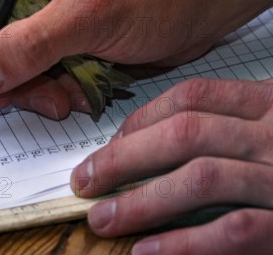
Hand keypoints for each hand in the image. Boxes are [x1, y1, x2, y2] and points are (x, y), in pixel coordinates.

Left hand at [71, 78, 272, 254]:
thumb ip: (231, 126)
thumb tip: (146, 143)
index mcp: (270, 102)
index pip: (190, 97)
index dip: (140, 120)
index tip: (109, 144)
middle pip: (183, 133)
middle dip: (122, 158)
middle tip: (84, 181)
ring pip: (201, 178)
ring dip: (141, 201)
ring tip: (102, 220)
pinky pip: (236, 229)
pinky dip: (186, 243)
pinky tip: (148, 251)